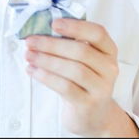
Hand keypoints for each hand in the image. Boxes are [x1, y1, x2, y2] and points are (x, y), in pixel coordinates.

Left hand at [24, 18, 138, 136]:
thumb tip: (41, 31)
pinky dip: (46, 76)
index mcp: (109, 51)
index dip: (76, 26)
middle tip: (31, 41)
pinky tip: (33, 70)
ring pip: (73, 69)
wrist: (93, 115)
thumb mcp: (83, 60)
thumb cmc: (83, 81)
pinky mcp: (88, 103)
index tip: (54, 23)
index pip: (98, 33)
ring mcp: (101, 87)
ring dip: (46, 60)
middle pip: (81, 51)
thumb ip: (70, 44)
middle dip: (52, 44)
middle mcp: (109, 68)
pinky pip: (65, 87)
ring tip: (29, 55)